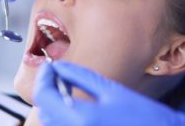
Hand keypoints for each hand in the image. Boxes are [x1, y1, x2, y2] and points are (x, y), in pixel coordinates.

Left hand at [33, 61, 184, 125]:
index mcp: (80, 118)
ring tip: (67, 85)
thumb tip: (58, 66)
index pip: (42, 95)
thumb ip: (79, 76)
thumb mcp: (110, 90)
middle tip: (59, 72)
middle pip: (43, 107)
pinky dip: (59, 112)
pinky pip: (59, 125)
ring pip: (48, 118)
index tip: (50, 65)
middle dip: (47, 86)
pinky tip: (73, 102)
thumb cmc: (142, 116)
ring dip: (52, 99)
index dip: (43, 76)